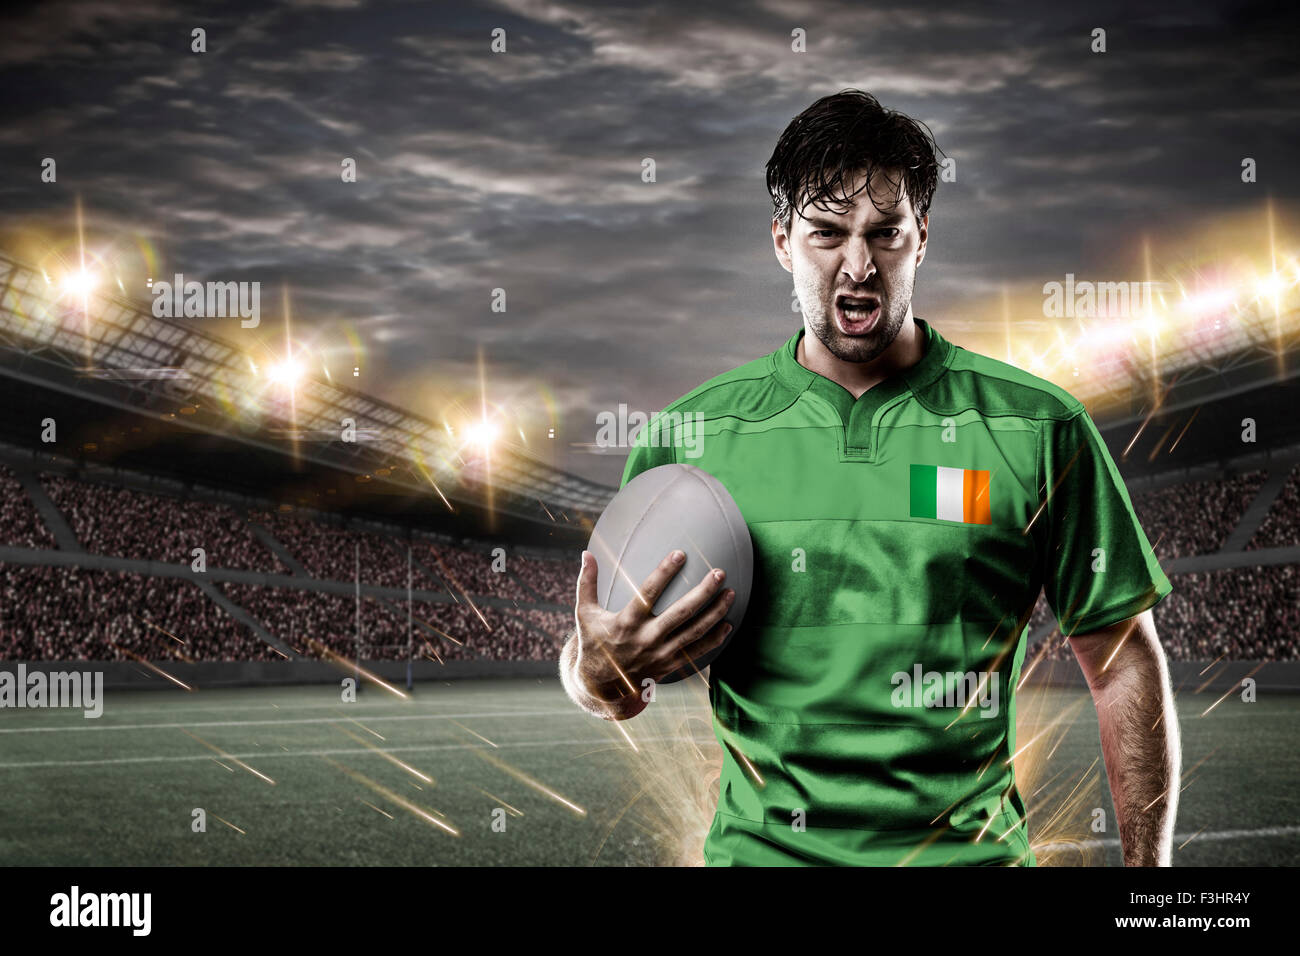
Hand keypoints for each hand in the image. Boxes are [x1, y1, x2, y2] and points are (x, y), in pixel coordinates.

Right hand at [572, 548, 734, 699]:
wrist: (601, 686)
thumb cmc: (594, 643)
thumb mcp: (585, 613)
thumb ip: (586, 583)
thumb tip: (586, 553)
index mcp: (626, 622)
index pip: (648, 593)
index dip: (664, 573)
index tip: (680, 554)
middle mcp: (646, 638)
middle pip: (680, 613)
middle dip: (702, 592)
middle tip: (719, 573)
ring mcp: (660, 654)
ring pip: (694, 632)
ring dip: (715, 613)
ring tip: (730, 593)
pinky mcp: (669, 665)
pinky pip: (696, 652)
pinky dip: (714, 639)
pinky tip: (728, 624)